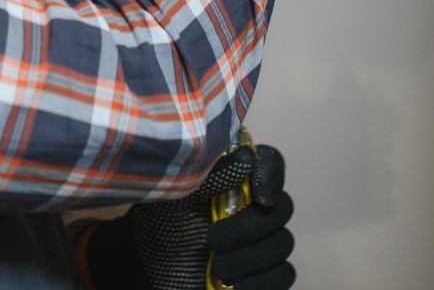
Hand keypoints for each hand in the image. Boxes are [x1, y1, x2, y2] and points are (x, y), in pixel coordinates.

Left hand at [81, 139, 295, 289]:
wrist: (149, 265)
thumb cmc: (161, 222)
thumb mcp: (179, 195)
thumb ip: (212, 175)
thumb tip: (247, 156)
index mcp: (236, 178)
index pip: (271, 162)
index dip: (270, 176)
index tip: (259, 197)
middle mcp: (254, 206)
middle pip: (282, 208)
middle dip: (250, 227)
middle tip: (212, 240)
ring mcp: (262, 240)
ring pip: (283, 243)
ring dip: (250, 259)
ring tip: (218, 268)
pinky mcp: (264, 272)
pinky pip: (284, 274)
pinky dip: (262, 281)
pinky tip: (236, 285)